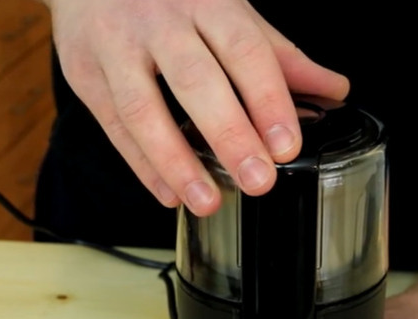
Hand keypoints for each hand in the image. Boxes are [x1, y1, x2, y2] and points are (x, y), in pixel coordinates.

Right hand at [44, 0, 348, 215]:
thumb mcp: (226, 10)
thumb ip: (276, 52)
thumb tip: (331, 89)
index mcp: (206, 3)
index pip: (244, 51)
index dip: (268, 100)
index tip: (286, 145)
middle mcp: (160, 23)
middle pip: (196, 81)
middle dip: (229, 134)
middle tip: (257, 180)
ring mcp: (117, 49)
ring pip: (143, 109)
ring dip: (176, 161)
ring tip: (207, 200)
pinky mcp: (86, 75)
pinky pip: (114, 126)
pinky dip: (142, 165)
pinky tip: (168, 192)